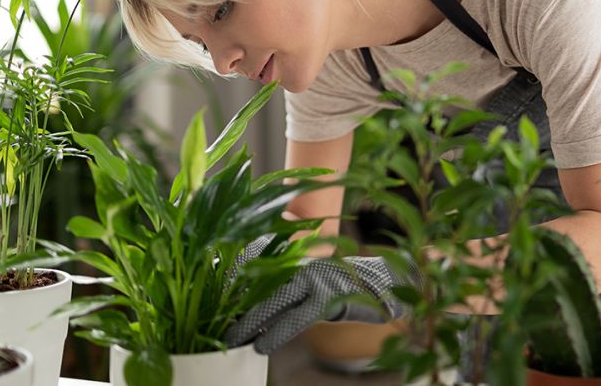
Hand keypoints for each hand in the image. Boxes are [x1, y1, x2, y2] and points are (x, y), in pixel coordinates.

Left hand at [224, 247, 416, 353]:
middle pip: (259, 282)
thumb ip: (287, 286)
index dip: (233, 279)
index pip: (257, 264)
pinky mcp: (329, 297)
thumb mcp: (312, 282)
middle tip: (215, 322)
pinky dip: (275, 333)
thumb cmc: (345, 286)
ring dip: (249, 322)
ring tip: (231, 338)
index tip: (213, 295)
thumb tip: (253, 305)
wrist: (387, 283)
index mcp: (297, 255)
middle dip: (235, 303)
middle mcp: (303, 262)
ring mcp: (316, 278)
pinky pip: (295, 318)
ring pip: (273, 301)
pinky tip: (261, 346)